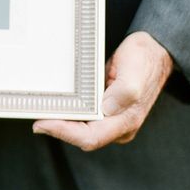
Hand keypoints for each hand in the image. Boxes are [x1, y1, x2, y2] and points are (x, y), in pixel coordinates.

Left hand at [33, 31, 173, 150]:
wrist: (154, 52)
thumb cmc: (145, 60)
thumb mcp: (135, 72)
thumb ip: (125, 91)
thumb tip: (107, 108)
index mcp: (126, 121)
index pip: (90, 137)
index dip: (64, 133)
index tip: (43, 123)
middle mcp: (118, 126)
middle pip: (82, 136)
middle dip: (58, 129)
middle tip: (35, 117)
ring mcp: (112, 119)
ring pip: (81, 129)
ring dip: (61, 122)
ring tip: (40, 111)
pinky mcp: (106, 109)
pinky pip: (83, 117)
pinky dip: (68, 113)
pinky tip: (55, 104)